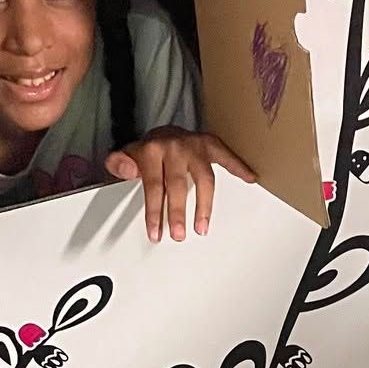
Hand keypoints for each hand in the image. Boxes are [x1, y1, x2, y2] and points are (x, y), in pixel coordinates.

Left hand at [105, 127, 256, 242]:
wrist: (163, 132)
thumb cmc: (148, 152)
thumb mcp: (126, 156)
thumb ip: (118, 163)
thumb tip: (126, 169)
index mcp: (152, 150)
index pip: (153, 185)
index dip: (155, 211)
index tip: (155, 231)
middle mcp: (175, 146)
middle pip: (178, 184)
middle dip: (178, 212)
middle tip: (178, 234)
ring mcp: (194, 145)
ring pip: (204, 177)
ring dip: (205, 205)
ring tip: (202, 226)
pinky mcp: (210, 145)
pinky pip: (226, 157)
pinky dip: (239, 166)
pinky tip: (250, 178)